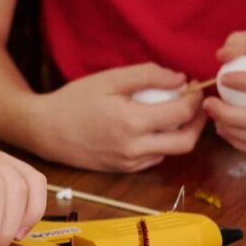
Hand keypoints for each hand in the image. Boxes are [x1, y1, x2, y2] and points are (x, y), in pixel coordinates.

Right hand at [36, 63, 207, 171]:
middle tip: (196, 104)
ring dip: (182, 132)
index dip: (195, 99)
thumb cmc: (75, 100)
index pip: (182, 114)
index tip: (193, 86)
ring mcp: (130, 162)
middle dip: (198, 122)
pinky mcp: (125, 169)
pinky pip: (155, 157)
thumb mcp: (110, 79)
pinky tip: (155, 125)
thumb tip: (180, 79)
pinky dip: (163, 141)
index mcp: (132, 122)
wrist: (47, 130)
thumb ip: (148, 76)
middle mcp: (135, 148)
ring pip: (172, 152)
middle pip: (186, 142)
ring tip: (176, 111)